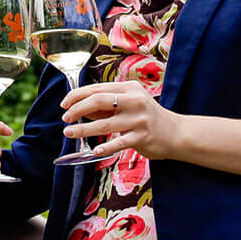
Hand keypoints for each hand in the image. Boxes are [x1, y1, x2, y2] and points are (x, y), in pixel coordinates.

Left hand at [62, 82, 179, 160]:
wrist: (176, 133)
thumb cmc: (147, 117)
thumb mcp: (129, 104)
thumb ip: (106, 105)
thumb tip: (79, 107)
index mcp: (128, 88)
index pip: (97, 89)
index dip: (77, 95)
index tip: (64, 104)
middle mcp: (134, 100)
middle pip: (98, 101)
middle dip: (77, 109)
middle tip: (65, 118)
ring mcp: (139, 119)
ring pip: (104, 123)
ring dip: (83, 129)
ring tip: (69, 133)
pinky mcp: (142, 137)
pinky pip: (119, 142)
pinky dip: (105, 147)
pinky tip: (95, 151)